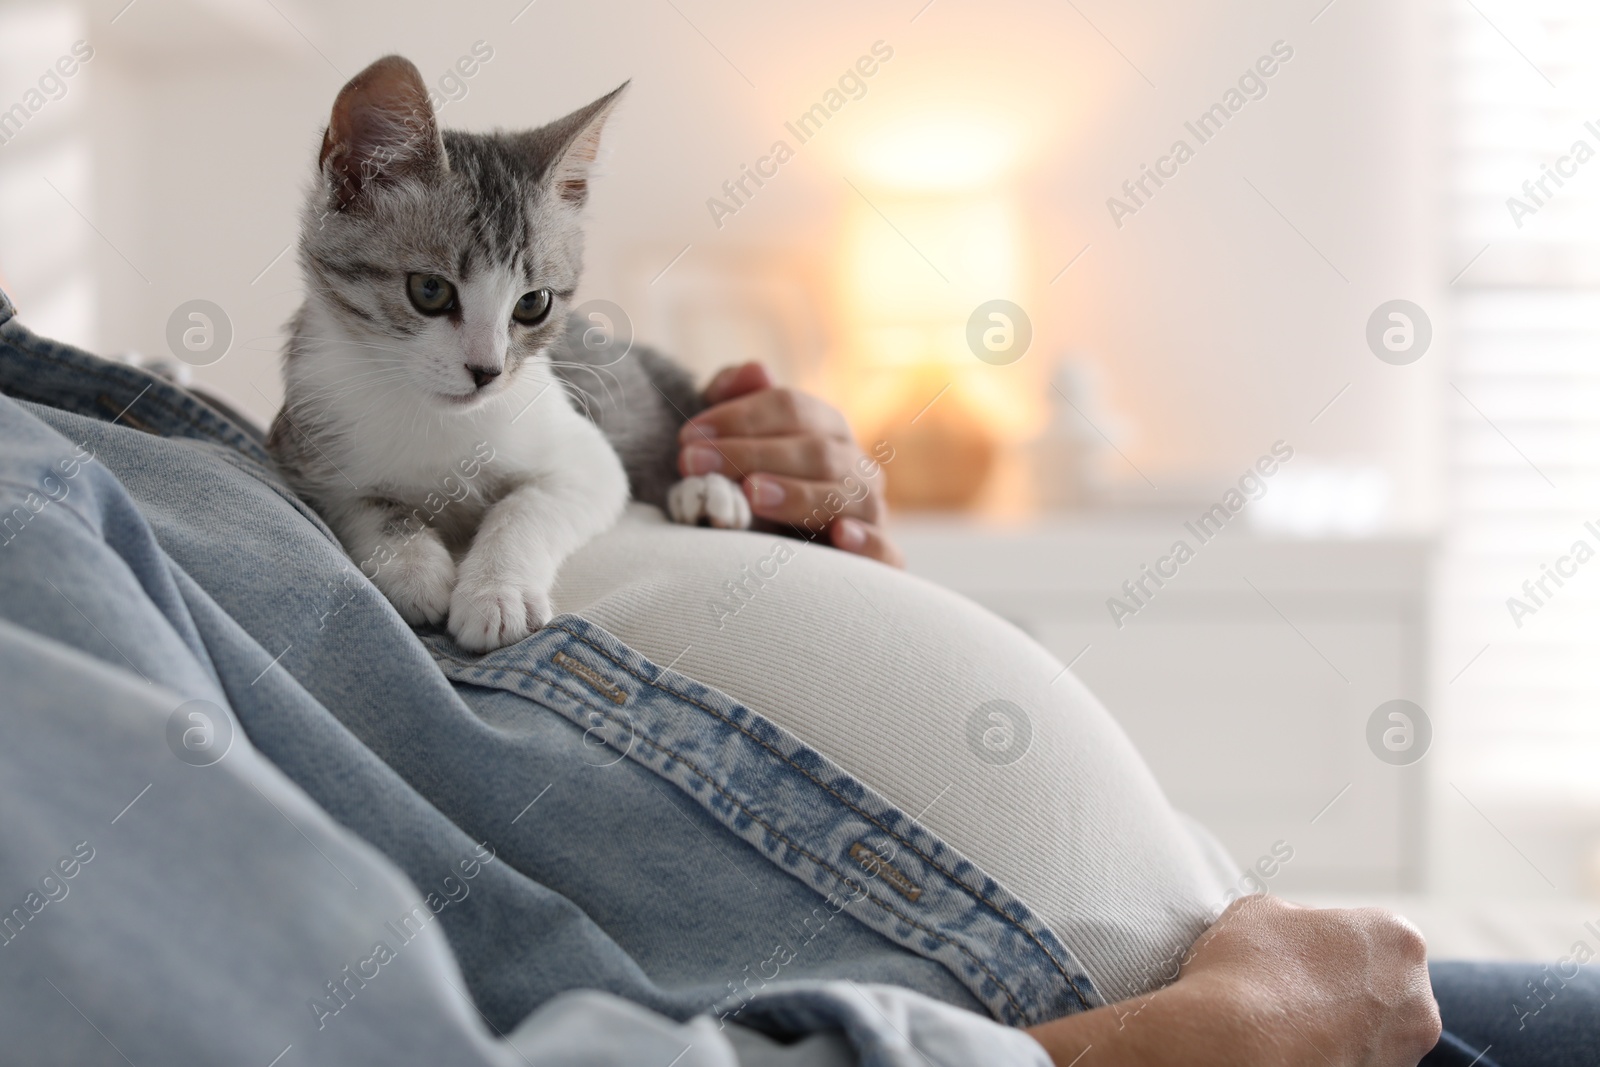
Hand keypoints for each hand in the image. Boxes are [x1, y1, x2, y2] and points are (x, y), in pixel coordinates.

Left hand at [678, 362, 903, 566]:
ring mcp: (871, 511)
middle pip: (813, 449)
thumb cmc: (761, 493)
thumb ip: (739, 403)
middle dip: (749, 454)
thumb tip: (753, 370)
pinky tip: (839, 536)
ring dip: (798, 494)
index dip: (738, 417)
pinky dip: (866, 541)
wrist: (791, 560)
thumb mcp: (740, 445)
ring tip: (752, 494)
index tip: (689, 437)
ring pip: (845, 495)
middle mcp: (855, 465)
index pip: (790, 408)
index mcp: (826, 429)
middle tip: (695, 464)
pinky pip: (884, 549)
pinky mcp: (881, 559)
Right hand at [1025, 895, 1440, 1066]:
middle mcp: (1414, 997)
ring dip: (1324, 1029)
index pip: (1361, 939)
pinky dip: (1315, 1061)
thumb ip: (1276, 915)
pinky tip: (1269, 1054)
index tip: (1276, 964)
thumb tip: (1262, 918)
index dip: (1313, 949)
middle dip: (1331, 991)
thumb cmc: (1234, 971)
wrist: (1226, 1047)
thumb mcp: (1248, 912)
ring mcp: (1396, 1054)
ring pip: (1360, 1033)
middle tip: (1273, 998)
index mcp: (1394, 938)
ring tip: (1263, 1026)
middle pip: (1372, 989)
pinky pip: (1341, 1065)